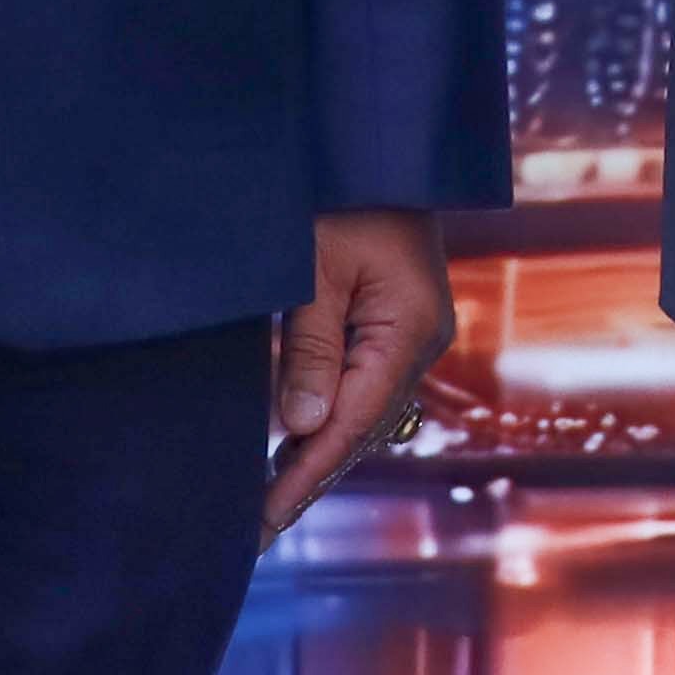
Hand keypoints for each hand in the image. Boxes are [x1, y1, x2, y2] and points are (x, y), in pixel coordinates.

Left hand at [265, 210, 454, 536]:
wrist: (376, 145)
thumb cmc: (340, 193)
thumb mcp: (314, 267)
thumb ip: (309, 348)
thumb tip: (300, 428)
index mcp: (409, 330)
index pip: (352, 422)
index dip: (305, 475)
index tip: (263, 519)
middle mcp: (420, 341)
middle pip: (363, 428)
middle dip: (309, 477)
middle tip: (254, 529)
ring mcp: (412, 334)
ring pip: (363, 413)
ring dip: (317, 454)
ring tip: (268, 500)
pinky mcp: (395, 324)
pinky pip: (362, 387)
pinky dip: (328, 419)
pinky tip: (296, 443)